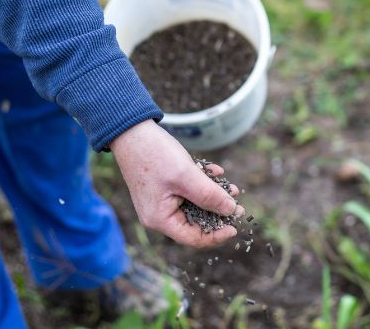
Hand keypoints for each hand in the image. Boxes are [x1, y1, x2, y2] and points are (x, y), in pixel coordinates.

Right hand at [109, 120, 243, 247]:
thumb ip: (210, 196)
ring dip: (213, 196)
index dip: (217, 235)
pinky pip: (187, 191)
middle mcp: (159, 214)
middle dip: (217, 212)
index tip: (235, 227)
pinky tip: (215, 171)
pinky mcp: (163, 187)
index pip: (193, 238)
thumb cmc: (155, 155)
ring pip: (194, 205)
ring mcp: (161, 200)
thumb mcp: (187, 176)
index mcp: (160, 219)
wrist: (132, 130)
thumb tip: (231, 210)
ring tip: (231, 188)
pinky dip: (202, 183)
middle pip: (195, 222)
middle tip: (237, 205)